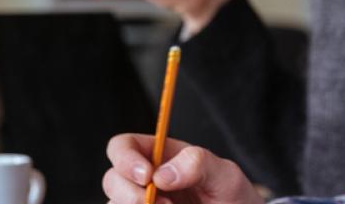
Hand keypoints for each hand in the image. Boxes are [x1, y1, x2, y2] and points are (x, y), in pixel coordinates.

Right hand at [103, 134, 261, 203]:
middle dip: (129, 193)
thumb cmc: (232, 196)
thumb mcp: (225, 174)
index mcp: (159, 156)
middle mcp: (145, 181)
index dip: (125, 158)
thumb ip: (199, 163)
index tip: (147, 176)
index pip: (124, 146)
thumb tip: (162, 174)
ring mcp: (142, 203)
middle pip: (112, 179)